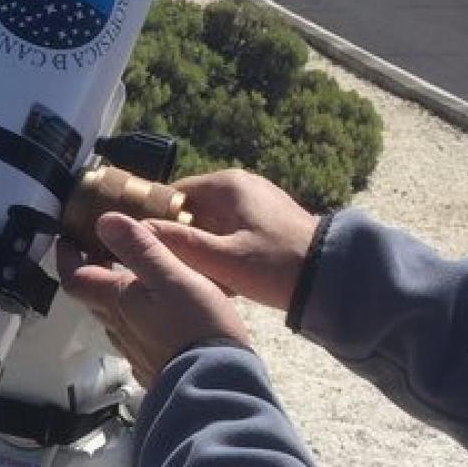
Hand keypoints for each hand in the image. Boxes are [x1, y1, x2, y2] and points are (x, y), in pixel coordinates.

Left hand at [58, 210, 251, 387]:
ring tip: (134, 277)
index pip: (75, 277)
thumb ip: (138, 248)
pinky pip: (135, 336)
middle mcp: (117, 327)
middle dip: (92, 271)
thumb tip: (104, 221)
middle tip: (104, 250)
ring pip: (113, 317)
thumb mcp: (171, 276)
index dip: (66, 257)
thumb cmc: (196, 326)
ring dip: (115, 295)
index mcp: (116, 301)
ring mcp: (134, 350)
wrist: (216, 385)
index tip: (67, 239)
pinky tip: (158, 313)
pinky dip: (136, 318)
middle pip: (92, 297)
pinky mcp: (152, 365)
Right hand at [145, 170, 319, 312]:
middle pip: (190, 211)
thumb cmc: (277, 266)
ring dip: (201, 251)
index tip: (143, 247)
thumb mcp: (222, 258)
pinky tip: (222, 280)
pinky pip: (229, 234)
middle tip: (172, 269)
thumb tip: (132, 229)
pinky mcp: (266, 222)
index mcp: (227, 185)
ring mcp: (255, 203)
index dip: (154, 220)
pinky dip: (221, 253)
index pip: (171, 194)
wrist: (335, 278)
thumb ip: (177, 243)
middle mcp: (240, 187)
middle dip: (180, 241)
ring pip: (210, 226)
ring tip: (198, 279)